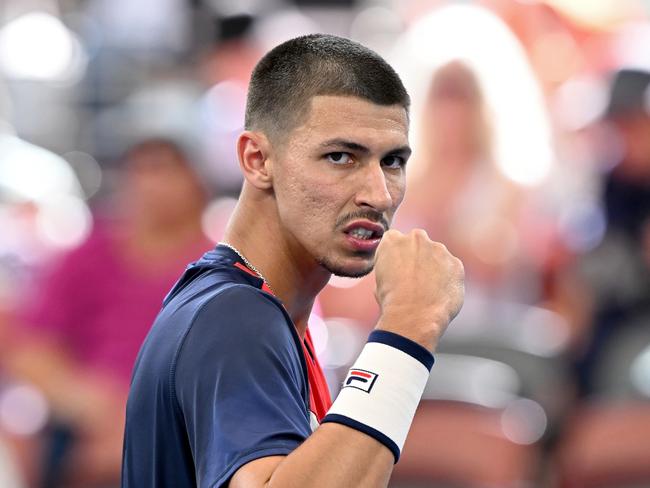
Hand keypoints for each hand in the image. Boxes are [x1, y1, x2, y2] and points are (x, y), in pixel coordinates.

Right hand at [374, 229, 463, 351]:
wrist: (414, 316)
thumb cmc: (392, 301)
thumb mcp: (379, 281)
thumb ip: (390, 267)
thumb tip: (396, 273)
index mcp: (393, 241)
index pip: (394, 240)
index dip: (396, 256)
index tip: (397, 269)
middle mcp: (416, 239)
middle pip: (417, 243)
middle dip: (417, 256)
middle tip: (414, 279)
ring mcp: (438, 249)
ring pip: (437, 255)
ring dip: (434, 267)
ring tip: (428, 290)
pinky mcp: (456, 263)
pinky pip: (452, 268)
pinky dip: (448, 279)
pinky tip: (440, 294)